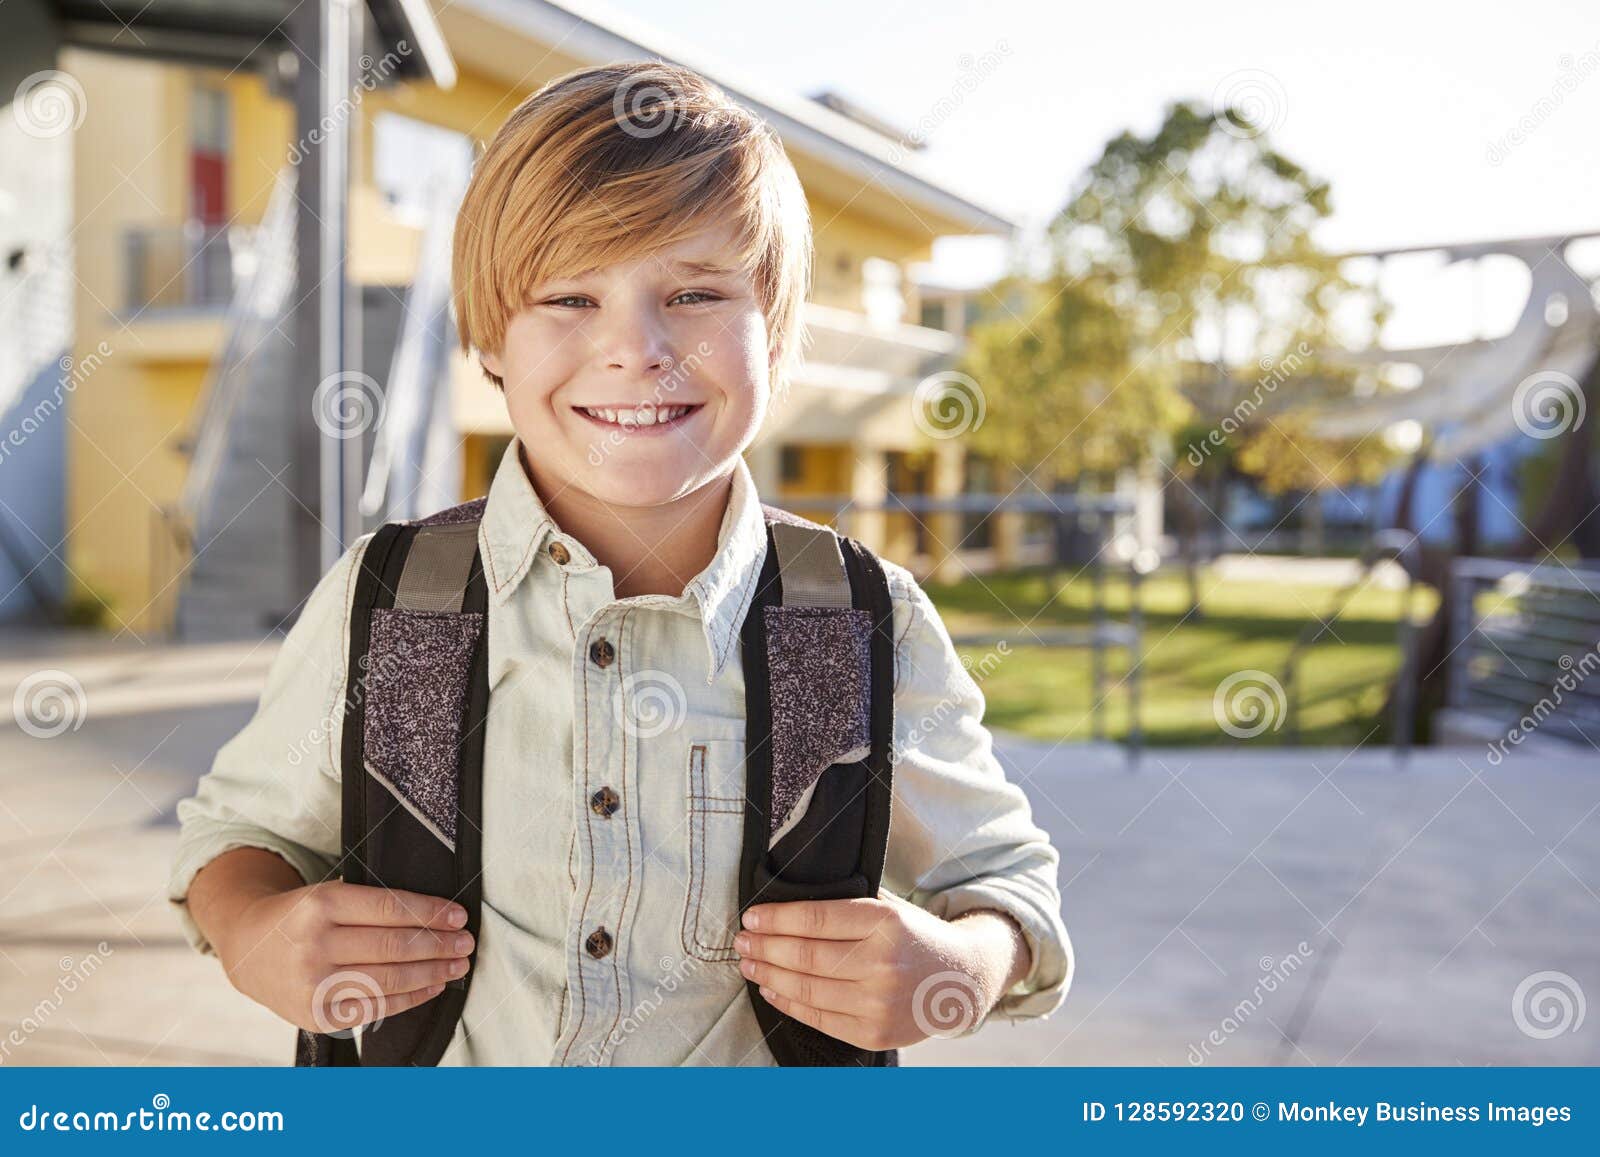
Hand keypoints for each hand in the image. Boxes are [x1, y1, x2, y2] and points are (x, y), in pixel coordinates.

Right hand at [217, 881, 473, 1033]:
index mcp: (320, 905)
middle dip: (438, 945)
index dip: (431, 913)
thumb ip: (371, 905)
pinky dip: (409, 999)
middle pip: (393, 946)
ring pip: (388, 980)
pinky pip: (374, 1008)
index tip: (459, 917)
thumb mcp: (327, 895)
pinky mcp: (316, 1015)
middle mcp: (315, 945)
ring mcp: (314, 985)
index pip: (390, 908)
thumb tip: (436, 917)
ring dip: (432, 973)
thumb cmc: (300, 916)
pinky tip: (432, 987)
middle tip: (466, 943)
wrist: (247, 948)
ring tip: (458, 965)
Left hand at [734, 890, 1029, 1050]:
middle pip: (806, 956)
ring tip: (749, 963)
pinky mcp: (873, 1033)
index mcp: (886, 922)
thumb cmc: (916, 936)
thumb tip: (785, 902)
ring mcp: (878, 1002)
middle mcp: (883, 963)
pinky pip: (818, 1017)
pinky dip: (788, 1003)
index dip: (776, 918)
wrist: (961, 981)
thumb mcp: (890, 907)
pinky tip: (771, 989)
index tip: (751, 916)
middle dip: (765, 947)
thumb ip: (846, 902)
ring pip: (807, 988)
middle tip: (742, 940)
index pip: (816, 919)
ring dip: (769, 975)